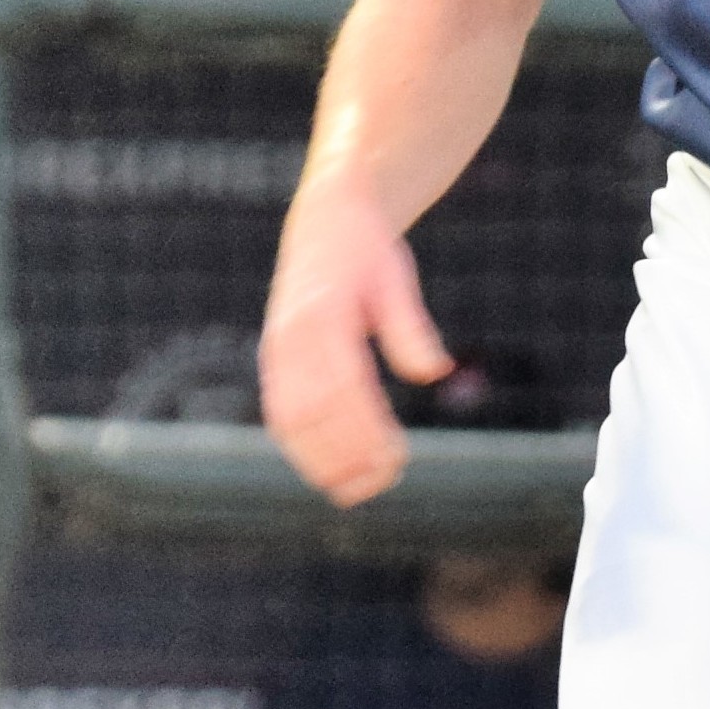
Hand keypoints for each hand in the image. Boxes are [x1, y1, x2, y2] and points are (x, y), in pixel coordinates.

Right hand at [259, 173, 451, 505]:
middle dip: (346, 454)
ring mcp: (277, 349)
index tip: (397, 459)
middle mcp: (291, 336)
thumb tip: (434, 372)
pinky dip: (301, 447)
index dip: (367, 429)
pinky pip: (279, 412)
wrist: (326, 219)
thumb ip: (409, 328)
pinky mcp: (275, 360)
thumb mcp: (396, 279)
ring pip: (290, 420)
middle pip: (313, 412)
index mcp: (323, 314)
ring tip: (356, 489)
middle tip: (384, 481)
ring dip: (321, 460)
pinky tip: (329, 469)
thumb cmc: (369, 252)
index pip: (345, 386)